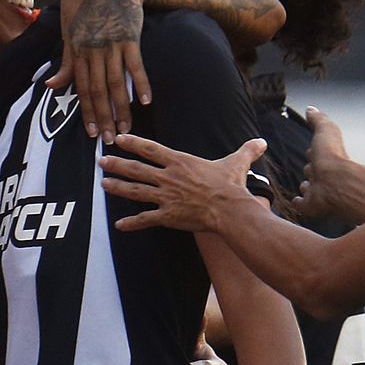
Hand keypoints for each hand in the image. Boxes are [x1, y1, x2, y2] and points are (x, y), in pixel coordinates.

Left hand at [46, 0, 152, 143]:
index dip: (86, 112)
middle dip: (103, 117)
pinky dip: (141, 84)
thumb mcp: (73, 36)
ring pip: (116, 83)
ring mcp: (111, 44)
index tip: (91, 132)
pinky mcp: (129, 37)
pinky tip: (145, 101)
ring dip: (121, 108)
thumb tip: (49, 86)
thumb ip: (65, 64)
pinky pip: (135, 65)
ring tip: (126, 127)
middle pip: (97, 90)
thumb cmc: (92, 14)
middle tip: (109, 138)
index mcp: (78, 52)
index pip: (81, 89)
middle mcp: (92, 50)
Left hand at [99, 134, 266, 231]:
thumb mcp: (237, 163)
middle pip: (136, 169)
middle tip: (101, 161)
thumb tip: (262, 142)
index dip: (133, 143)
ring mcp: (166, 197)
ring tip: (103, 184)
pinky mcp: (167, 216)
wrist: (229, 210)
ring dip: (117, 187)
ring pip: (135, 191)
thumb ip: (247, 151)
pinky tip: (119, 225)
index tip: (119, 139)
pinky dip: (132, 223)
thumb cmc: (231, 186)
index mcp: (180, 161)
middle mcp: (168, 177)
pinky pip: (145, 219)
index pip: (151, 149)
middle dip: (117, 164)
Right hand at [293, 107, 351, 219]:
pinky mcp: (310, 205)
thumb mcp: (326, 129)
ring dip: (306, 186)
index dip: (314, 150)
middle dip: (310, 169)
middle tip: (308, 168)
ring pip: (309, 187)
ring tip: (304, 185)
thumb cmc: (332, 158)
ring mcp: (317, 190)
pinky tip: (297, 202)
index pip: (317, 152)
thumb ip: (318, 119)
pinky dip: (299, 203)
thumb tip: (312, 109)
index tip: (311, 149)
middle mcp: (324, 174)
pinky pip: (302, 204)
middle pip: (313, 170)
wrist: (336, 184)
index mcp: (327, 156)